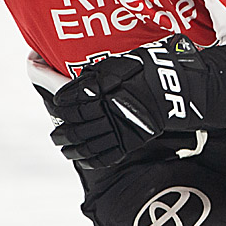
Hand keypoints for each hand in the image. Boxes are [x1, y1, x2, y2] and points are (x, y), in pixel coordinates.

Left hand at [50, 35, 206, 168]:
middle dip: (61, 133)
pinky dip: (90, 159)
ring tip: (65, 148)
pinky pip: (104, 156)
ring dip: (71, 148)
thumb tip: (69, 87)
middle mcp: (103, 110)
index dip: (59, 105)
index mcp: (96, 88)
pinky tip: (83, 159)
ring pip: (85, 144)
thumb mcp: (111, 65)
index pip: (66, 100)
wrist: (170, 86)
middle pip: (72, 126)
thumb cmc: (140, 70)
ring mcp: (116, 128)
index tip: (57, 106)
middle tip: (55, 135)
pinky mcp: (128, 142)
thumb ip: (89, 77)